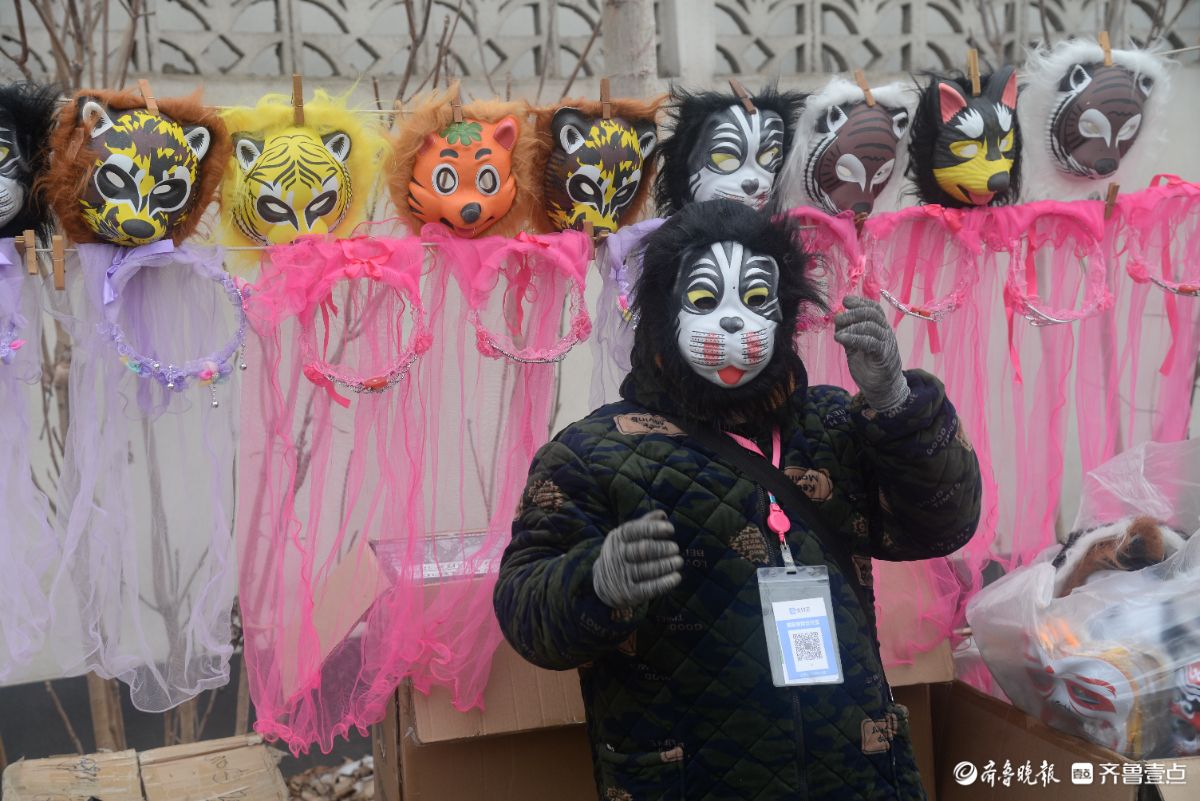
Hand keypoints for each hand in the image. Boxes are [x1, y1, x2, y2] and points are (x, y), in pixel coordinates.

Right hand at [592, 510, 682, 608]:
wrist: (603, 583)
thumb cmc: (624, 553)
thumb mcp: (628, 537)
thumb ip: (645, 523)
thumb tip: (664, 515)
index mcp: (617, 538)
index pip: (635, 530)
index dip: (654, 528)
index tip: (671, 529)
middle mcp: (617, 556)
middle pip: (643, 550)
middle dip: (663, 548)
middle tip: (675, 548)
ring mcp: (622, 575)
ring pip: (648, 569)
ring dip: (667, 565)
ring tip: (678, 561)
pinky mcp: (629, 593)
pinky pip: (649, 588)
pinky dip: (665, 583)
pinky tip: (676, 577)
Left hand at [834, 296, 909, 411]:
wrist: (882, 388)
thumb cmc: (868, 365)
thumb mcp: (854, 346)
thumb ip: (848, 332)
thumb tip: (837, 317)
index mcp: (880, 328)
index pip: (873, 308)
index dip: (860, 302)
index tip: (845, 301)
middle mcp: (885, 332)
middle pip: (872, 314)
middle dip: (853, 313)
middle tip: (838, 319)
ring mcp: (886, 343)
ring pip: (871, 326)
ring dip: (851, 327)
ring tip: (837, 333)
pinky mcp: (884, 356)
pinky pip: (871, 342)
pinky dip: (854, 338)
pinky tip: (841, 339)